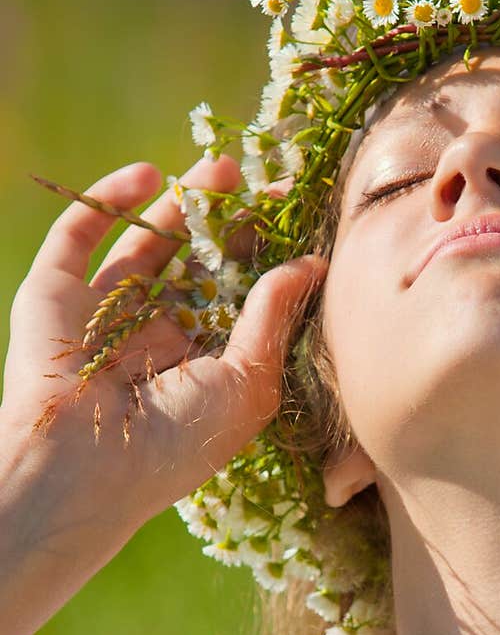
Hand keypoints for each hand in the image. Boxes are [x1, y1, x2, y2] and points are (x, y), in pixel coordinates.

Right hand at [1, 155, 326, 535]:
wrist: (86, 466)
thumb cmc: (179, 442)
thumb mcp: (247, 382)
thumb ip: (273, 318)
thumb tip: (312, 264)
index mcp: (198, 362)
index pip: (236, 296)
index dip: (266, 256)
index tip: (299, 215)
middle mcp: (150, 335)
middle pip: (195, 264)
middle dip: (229, 223)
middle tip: (266, 182)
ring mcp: (101, 312)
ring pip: (144, 244)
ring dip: (180, 204)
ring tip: (220, 167)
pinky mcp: (53, 294)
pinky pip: (78, 237)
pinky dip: (107, 202)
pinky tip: (148, 177)